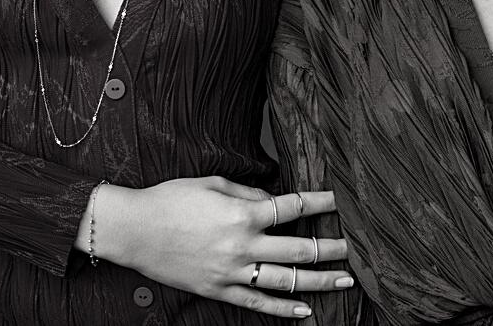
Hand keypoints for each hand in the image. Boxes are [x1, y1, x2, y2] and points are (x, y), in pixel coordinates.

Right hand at [93, 177, 352, 318]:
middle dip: (332, 248)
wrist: (134, 230)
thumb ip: (248, 193)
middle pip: (299, 250)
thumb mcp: (212, 183)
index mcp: (242, 214)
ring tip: (345, 280)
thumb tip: (274, 199)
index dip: (321, 201)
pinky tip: (306, 311)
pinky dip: (284, 309)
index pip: (293, 207)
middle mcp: (242, 246)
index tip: (342, 199)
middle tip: (358, 247)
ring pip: (286, 282)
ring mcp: (232, 272)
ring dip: (319, 282)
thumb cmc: (171, 199)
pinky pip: (258, 304)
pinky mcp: (219, 290)